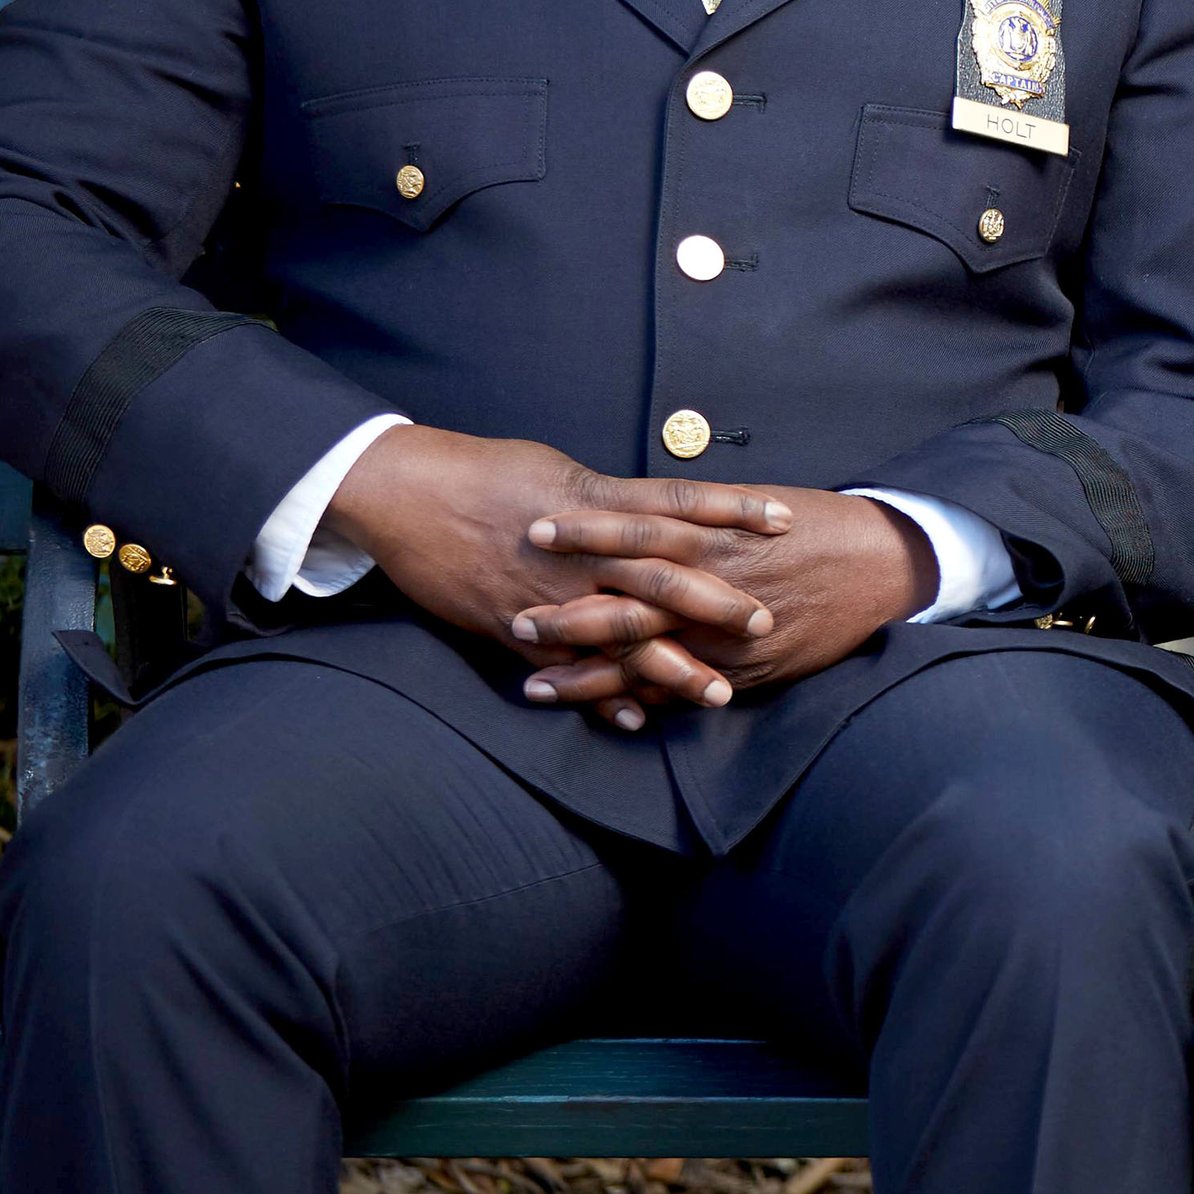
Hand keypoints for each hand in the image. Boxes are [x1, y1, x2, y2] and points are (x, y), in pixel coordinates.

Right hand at [326, 425, 783, 731]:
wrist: (407, 492)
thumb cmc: (484, 472)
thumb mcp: (559, 470)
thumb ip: (610, 498)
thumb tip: (655, 508)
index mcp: (597, 501)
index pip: (682, 504)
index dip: (735, 511)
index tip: (786, 519)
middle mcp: (582, 551)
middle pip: (664, 577)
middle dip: (716, 604)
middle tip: (768, 623)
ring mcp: (550, 594)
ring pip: (622, 634)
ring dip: (672, 667)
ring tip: (719, 694)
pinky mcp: (513, 628)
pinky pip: (566, 669)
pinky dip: (599, 697)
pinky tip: (635, 722)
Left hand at [505, 486, 940, 707]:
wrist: (885, 564)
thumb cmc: (819, 524)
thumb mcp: (757, 501)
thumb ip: (699, 510)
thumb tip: (645, 500)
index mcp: (715, 534)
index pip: (637, 527)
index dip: (585, 530)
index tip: (536, 526)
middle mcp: (716, 585)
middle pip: (629, 601)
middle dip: (568, 613)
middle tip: (513, 615)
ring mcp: (730, 634)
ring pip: (647, 658)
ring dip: (588, 674)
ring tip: (533, 684)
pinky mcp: (749, 668)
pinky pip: (687, 691)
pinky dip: (645, 704)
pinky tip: (605, 717)